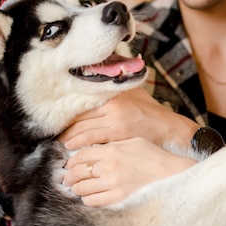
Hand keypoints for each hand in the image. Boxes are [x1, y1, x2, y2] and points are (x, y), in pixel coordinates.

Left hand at [59, 87, 198, 149]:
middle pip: (80, 118)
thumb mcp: (135, 93)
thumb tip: (109, 75)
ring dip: (70, 139)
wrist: (168, 128)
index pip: (84, 106)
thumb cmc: (151, 112)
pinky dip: (79, 145)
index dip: (70, 116)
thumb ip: (119, 87)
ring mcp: (114, 122)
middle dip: (67, 129)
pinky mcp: (117, 136)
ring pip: (83, 130)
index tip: (61, 122)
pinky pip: (91, 141)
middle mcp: (111, 107)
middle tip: (56, 137)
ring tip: (62, 145)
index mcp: (113, 96)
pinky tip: (72, 150)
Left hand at [63, 138, 196, 206]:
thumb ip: (112, 144)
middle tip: (68, 178)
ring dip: (76, 188)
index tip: (70, 164)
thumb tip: (94, 148)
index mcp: (112, 149)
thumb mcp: (132, 141)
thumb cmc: (153, 156)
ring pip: (82, 188)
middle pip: (78, 172)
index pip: (81, 155)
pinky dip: (87, 199)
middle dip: (70, 176)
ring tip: (76, 188)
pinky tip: (89, 196)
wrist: (170, 173)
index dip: (72, 161)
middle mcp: (109, 166)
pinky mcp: (118, 198)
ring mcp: (113, 184)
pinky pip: (93, 201)